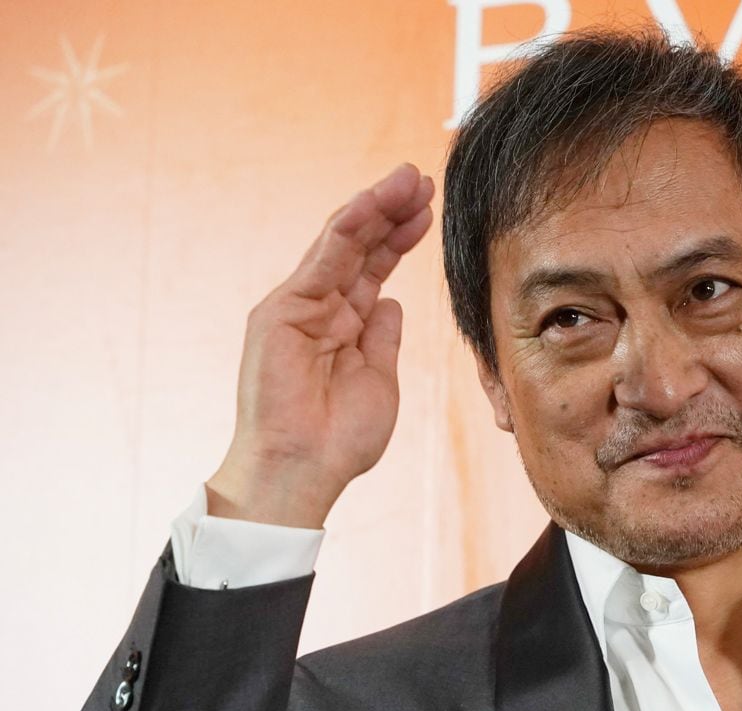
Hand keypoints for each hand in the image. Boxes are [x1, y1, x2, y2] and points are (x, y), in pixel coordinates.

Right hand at [206, 163, 434, 527]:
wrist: (304, 471)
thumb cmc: (340, 439)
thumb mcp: (379, 379)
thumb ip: (383, 338)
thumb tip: (391, 302)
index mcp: (343, 325)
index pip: (373, 269)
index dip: (400, 239)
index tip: (430, 213)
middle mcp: (318, 308)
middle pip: (359, 248)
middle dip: (391, 212)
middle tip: (423, 181)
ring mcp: (298, 306)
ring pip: (341, 243)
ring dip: (375, 207)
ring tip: (408, 179)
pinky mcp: (282, 309)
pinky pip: (322, 258)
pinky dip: (348, 227)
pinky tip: (373, 202)